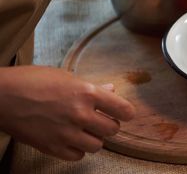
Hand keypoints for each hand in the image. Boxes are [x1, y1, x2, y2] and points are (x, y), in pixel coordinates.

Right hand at [0, 66, 134, 160]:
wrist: (2, 96)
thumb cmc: (33, 81)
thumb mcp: (67, 77)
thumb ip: (92, 87)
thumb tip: (112, 90)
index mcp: (86, 92)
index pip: (123, 109)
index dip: (127, 112)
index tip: (125, 113)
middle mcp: (80, 114)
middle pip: (113, 129)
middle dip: (110, 124)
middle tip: (101, 119)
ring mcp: (66, 133)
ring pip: (98, 145)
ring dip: (95, 138)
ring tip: (85, 130)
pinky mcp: (52, 147)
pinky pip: (78, 156)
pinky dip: (78, 149)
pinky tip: (72, 139)